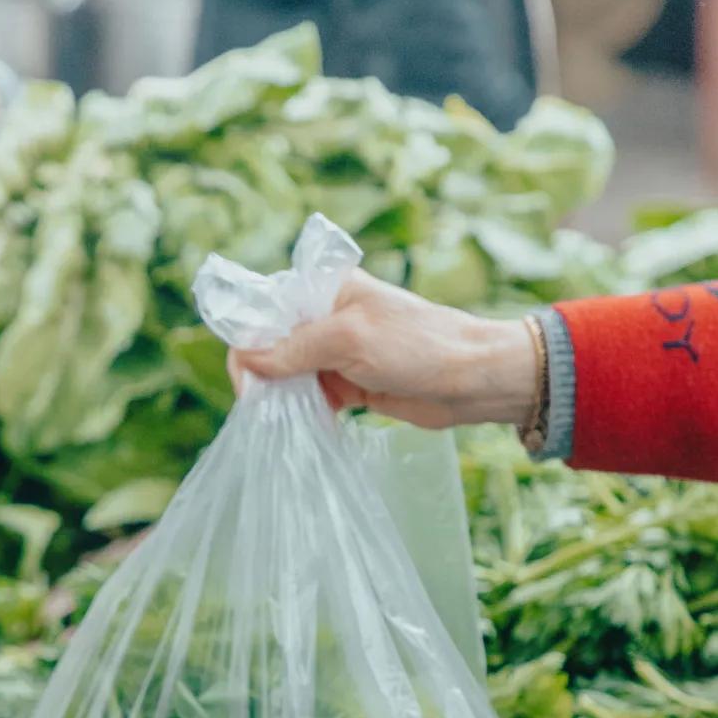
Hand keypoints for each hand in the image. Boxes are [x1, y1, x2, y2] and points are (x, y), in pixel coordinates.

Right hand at [228, 270, 538, 429]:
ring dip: (282, 397)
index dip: (250, 344)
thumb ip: (296, 348)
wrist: (471, 380)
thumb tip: (246, 360)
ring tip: (280, 423)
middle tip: (262, 410)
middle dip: (263, 376)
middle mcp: (327, 318)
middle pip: (273, 345)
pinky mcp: (349, 383)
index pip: (266, 309)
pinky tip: (301, 428)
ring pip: (290, 374)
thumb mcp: (350, 339)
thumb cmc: (418, 345)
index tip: (250, 385)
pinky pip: (312, 396)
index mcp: (326, 290)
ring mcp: (338, 353)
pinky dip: (303, 411)